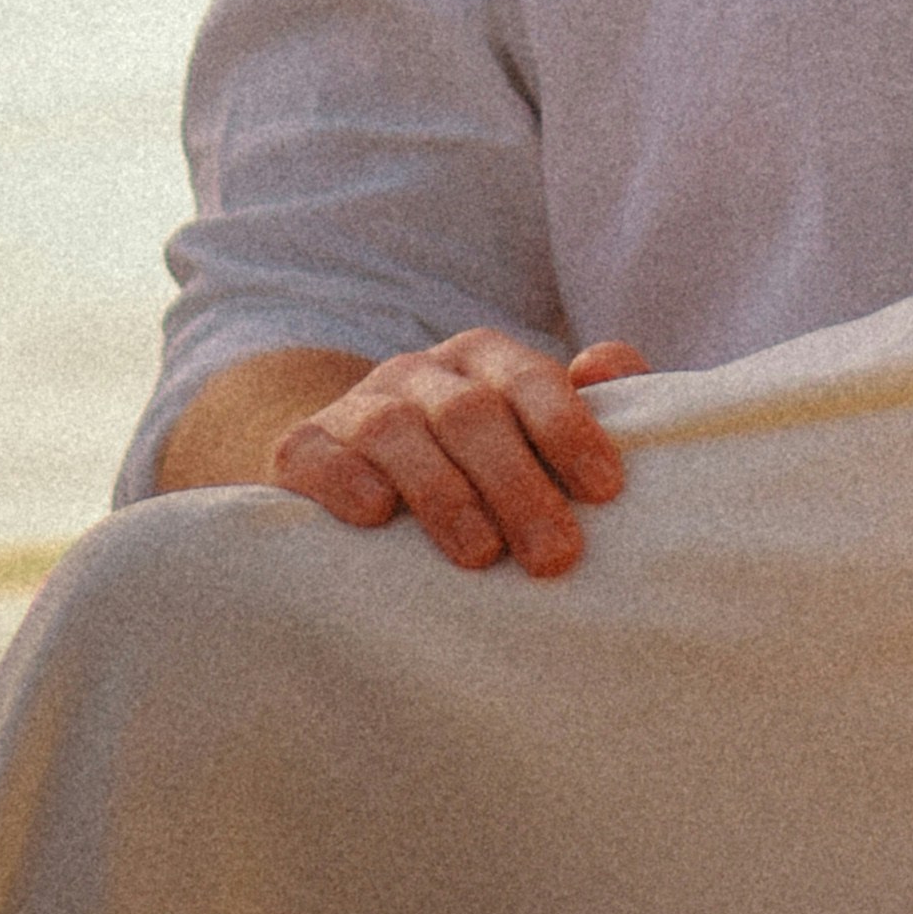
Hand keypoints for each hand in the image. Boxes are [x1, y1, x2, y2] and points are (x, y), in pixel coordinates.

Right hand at [267, 329, 650, 577]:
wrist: (349, 461)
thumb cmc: (471, 458)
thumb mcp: (526, 423)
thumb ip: (587, 399)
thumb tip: (613, 367)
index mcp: (484, 357)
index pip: (531, 379)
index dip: (569, 430)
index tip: (606, 491)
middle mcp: (421, 371)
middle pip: (471, 414)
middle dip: (517, 484)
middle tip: (555, 556)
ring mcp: (357, 405)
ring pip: (398, 431)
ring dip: (443, 493)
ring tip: (480, 555)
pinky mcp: (299, 447)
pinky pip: (317, 454)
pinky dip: (345, 480)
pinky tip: (375, 517)